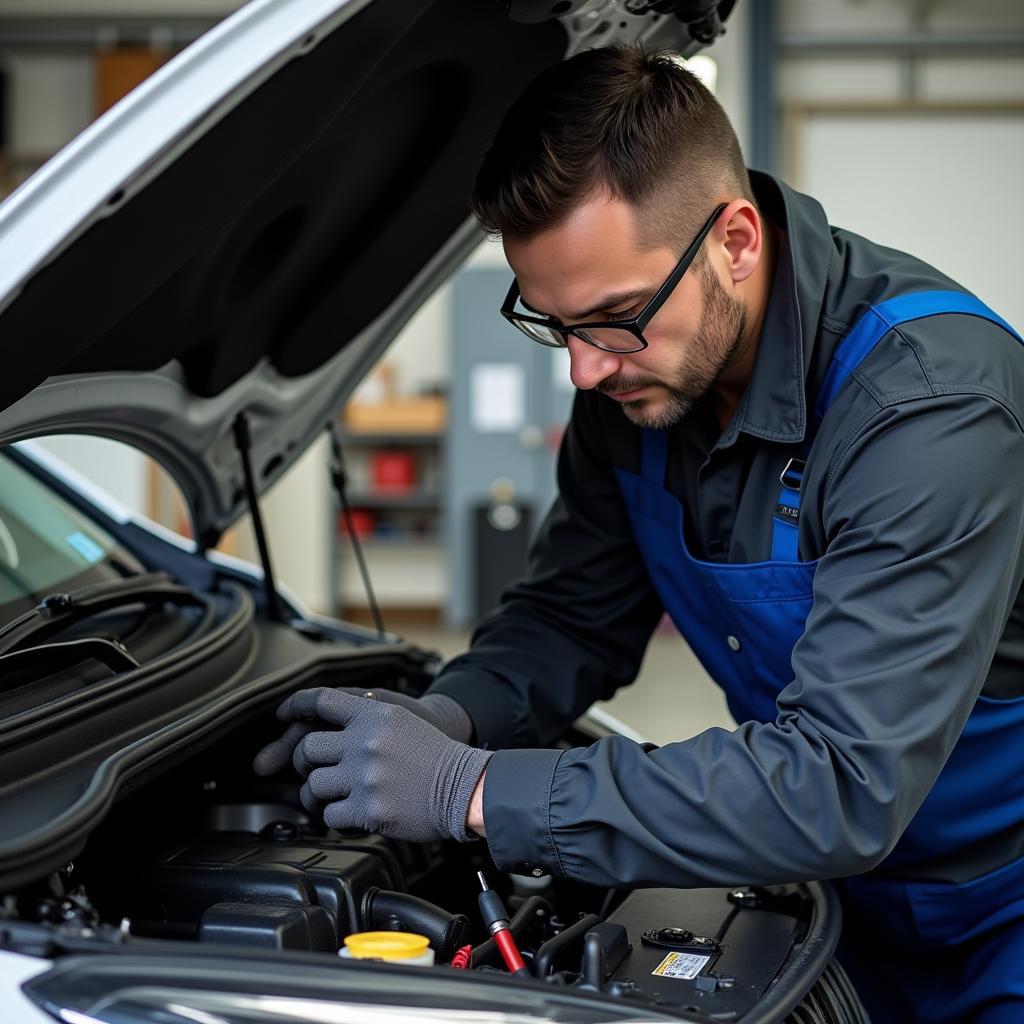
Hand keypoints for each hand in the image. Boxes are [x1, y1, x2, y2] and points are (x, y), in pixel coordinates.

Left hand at [273, 687, 491, 842]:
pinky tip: (350, 813)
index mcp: (375, 715)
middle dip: (303, 762)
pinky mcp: (368, 810)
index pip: (322, 701)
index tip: (283, 716)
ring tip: (334, 796)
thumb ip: (364, 720)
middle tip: (313, 769)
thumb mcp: (400, 721)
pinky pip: (329, 816)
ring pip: (313, 785)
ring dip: (318, 794)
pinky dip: (335, 818)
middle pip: (306, 748)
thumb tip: (324, 728)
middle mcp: (366, 742)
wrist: (463, 787)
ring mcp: (365, 777)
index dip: (295, 706)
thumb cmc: (434, 756)